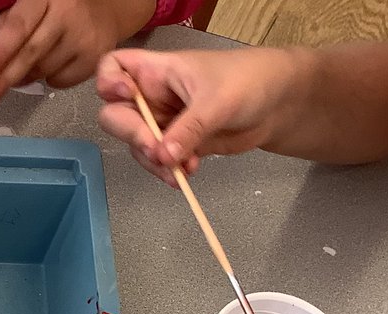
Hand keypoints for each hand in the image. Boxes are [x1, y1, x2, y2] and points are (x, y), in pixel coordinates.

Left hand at [0, 0, 153, 104]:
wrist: (104, 13)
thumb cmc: (57, 11)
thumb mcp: (29, 9)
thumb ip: (6, 29)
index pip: (19, 26)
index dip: (0, 51)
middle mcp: (66, 14)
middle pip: (30, 54)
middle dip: (4, 79)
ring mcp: (83, 37)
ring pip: (42, 71)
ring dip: (25, 78)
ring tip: (24, 70)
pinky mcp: (94, 58)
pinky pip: (58, 81)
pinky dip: (48, 79)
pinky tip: (53, 65)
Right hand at [96, 47, 295, 185]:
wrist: (278, 104)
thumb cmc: (249, 81)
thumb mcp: (217, 102)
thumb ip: (188, 129)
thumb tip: (162, 157)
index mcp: (157, 71)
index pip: (113, 67)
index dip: (108, 82)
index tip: (126, 97)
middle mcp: (153, 96)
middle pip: (117, 116)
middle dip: (133, 136)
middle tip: (156, 150)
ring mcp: (162, 122)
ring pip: (137, 146)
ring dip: (154, 162)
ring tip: (182, 169)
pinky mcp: (176, 144)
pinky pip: (159, 162)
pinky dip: (169, 171)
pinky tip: (189, 172)